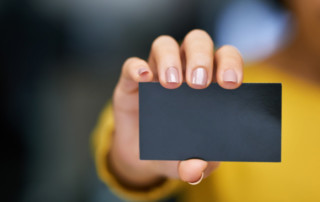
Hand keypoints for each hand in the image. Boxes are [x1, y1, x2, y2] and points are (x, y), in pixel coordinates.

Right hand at [110, 29, 242, 188]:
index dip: (230, 64)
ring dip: (170, 59)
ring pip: (165, 45)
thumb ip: (197, 167)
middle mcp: (183, 70)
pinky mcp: (131, 82)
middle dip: (201, 58)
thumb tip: (198, 167)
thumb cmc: (172, 150)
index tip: (230, 84)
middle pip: (196, 42)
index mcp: (207, 83)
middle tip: (199, 84)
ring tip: (172, 85)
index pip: (225, 58)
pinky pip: (131, 65)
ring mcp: (156, 73)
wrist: (141, 155)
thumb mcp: (186, 162)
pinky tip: (143, 79)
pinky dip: (136, 67)